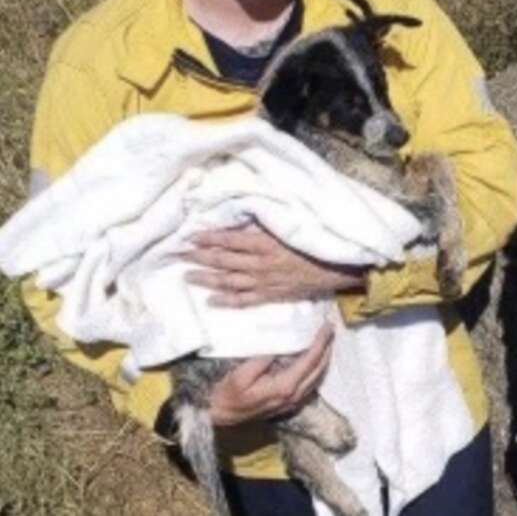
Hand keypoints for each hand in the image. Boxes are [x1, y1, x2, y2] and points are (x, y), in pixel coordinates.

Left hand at [183, 223, 366, 305]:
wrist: (335, 268)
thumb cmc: (313, 243)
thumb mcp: (289, 227)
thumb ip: (264, 224)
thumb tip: (241, 218)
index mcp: (265, 243)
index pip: (229, 240)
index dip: (208, 238)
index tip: (190, 236)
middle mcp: (260, 264)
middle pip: (223, 261)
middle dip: (200, 258)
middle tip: (179, 255)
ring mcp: (264, 282)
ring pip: (228, 282)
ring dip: (206, 279)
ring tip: (188, 276)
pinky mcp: (270, 295)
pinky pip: (243, 300)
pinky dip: (226, 301)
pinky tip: (210, 300)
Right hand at [209, 323, 333, 425]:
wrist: (220, 415)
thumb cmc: (229, 393)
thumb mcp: (242, 373)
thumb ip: (263, 359)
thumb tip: (281, 345)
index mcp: (284, 387)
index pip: (310, 361)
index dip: (320, 343)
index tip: (326, 327)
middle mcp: (293, 396)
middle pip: (319, 369)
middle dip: (327, 348)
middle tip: (330, 330)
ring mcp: (292, 402)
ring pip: (317, 378)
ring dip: (324, 359)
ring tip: (326, 341)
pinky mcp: (289, 404)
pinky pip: (310, 384)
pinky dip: (316, 369)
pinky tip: (315, 359)